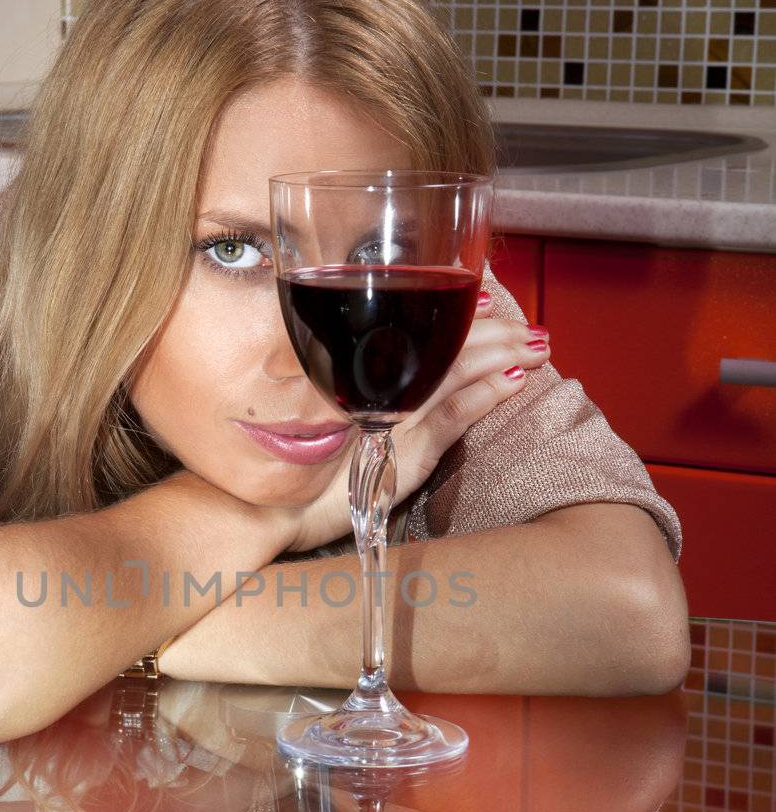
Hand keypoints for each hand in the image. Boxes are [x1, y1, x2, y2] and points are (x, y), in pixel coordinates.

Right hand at [282, 311, 548, 553]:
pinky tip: (514, 380)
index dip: (457, 314)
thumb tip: (401, 380)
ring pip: (454, 370)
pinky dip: (484, 394)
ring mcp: (392, 416)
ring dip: (501, 353)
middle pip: (444, 345)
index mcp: (363, 377)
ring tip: (537, 346)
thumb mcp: (333, 428)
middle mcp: (378, 387)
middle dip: (494, 331)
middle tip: (530, 328)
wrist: (274, 510)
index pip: (419, 333)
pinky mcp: (402, 453)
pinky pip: (450, 415)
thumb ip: (363, 399)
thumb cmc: (299, 472)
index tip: (490, 301)